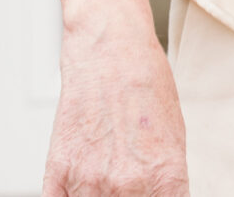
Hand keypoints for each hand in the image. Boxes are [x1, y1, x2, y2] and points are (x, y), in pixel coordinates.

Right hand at [43, 22, 187, 196]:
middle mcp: (128, 186)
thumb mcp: (174, 139)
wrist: (111, 51)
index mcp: (165, 178)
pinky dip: (69, 196)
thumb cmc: (146, 84)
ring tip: (103, 171)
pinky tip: (80, 182)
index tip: (149, 194)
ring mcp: (91, 181)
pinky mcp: (59, 172)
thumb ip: (164, 182)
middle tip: (123, 176)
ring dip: (97, 194)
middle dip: (128, 196)